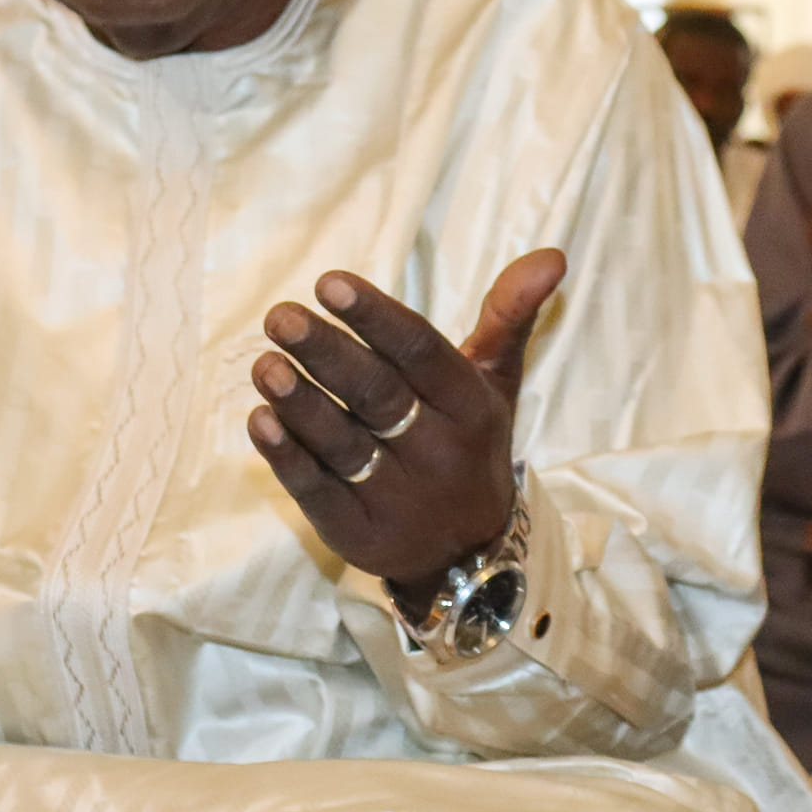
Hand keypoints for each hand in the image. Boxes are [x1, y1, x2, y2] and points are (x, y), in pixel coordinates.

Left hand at [247, 250, 566, 616]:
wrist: (470, 557)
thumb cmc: (468, 443)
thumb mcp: (494, 382)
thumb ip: (508, 316)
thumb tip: (552, 255)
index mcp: (468, 407)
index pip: (420, 353)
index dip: (375, 317)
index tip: (327, 282)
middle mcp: (436, 452)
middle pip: (377, 395)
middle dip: (325, 353)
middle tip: (280, 316)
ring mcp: (396, 498)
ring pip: (343, 445)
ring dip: (299, 404)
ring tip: (263, 364)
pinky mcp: (358, 534)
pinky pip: (318, 492)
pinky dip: (287, 458)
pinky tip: (259, 421)